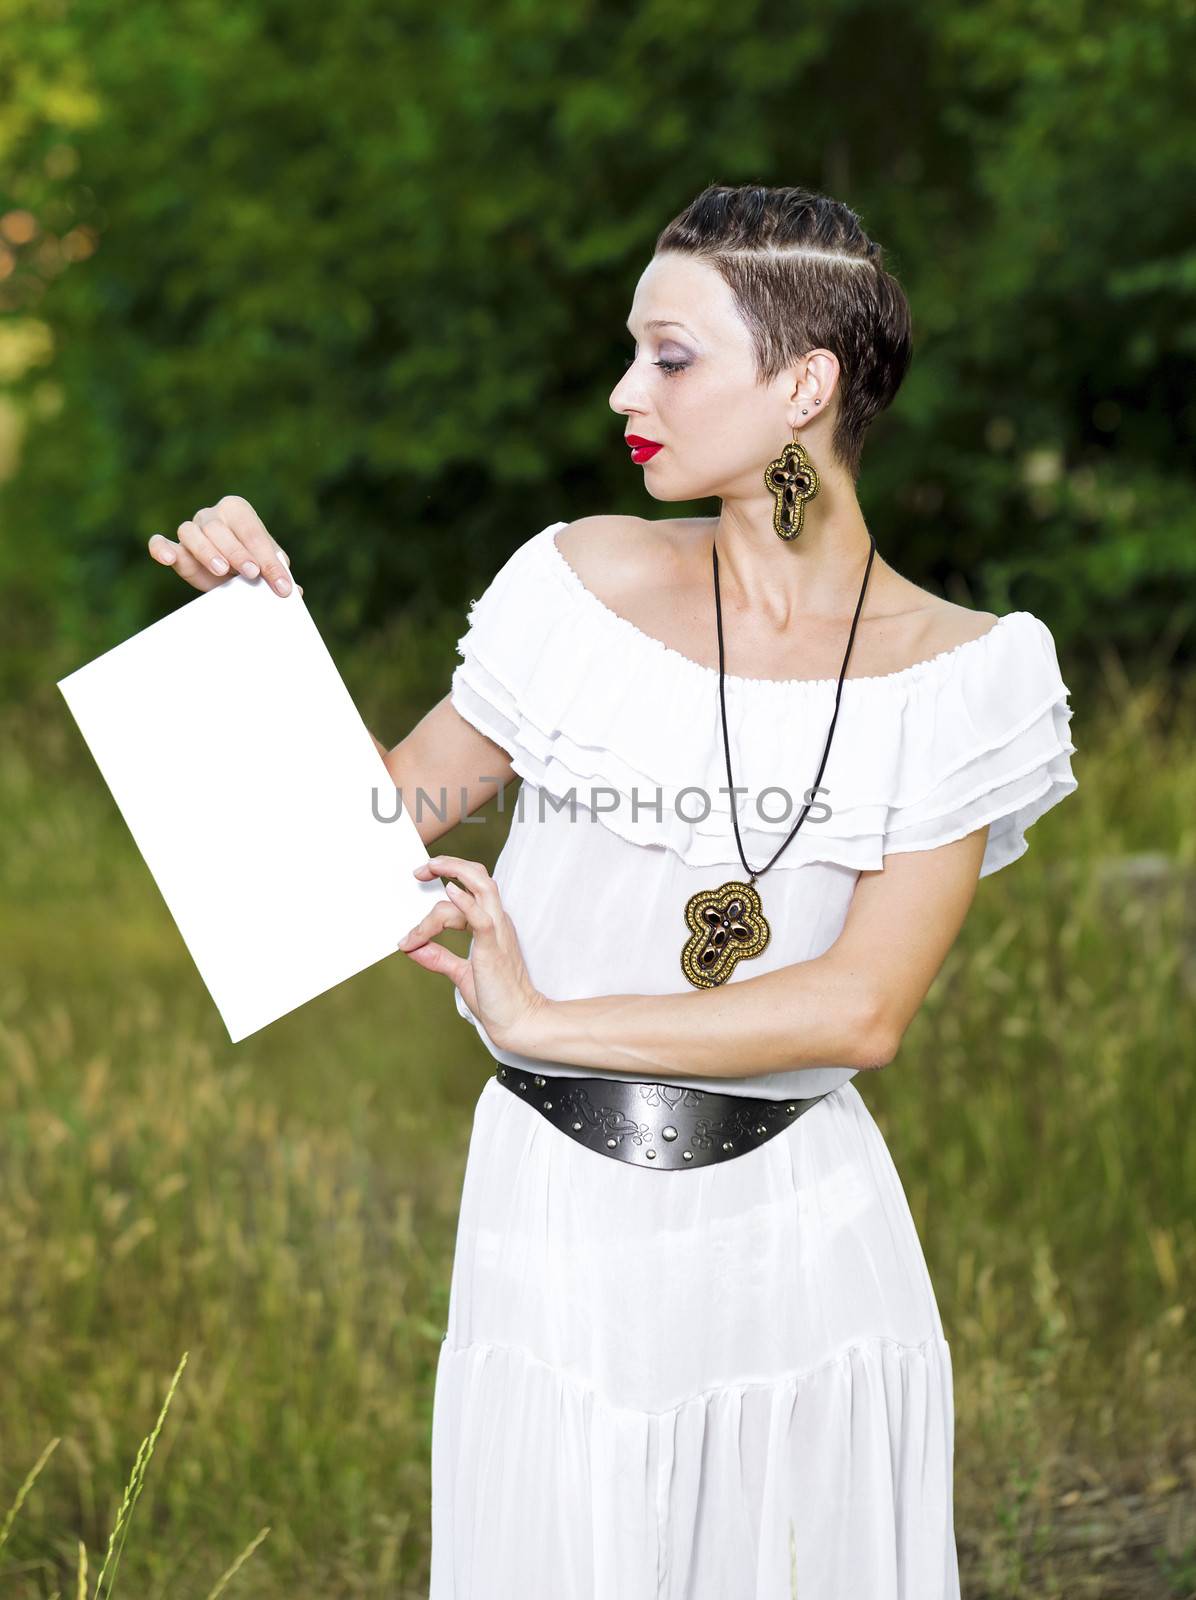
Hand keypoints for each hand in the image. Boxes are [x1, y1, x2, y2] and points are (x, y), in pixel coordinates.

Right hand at [147, 494, 301, 597]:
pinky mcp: (175, 549)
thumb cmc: (252, 564)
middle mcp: (212, 515)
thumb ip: (279, 574)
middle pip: (220, 529)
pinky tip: (169, 558)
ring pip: (191, 532)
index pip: (252, 530)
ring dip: (207, 551)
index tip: (281, 584)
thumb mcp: (268, 567)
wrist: (231, 574)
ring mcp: (191, 530)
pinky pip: (160, 542)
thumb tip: (297, 590)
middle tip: (252, 573)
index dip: (267, 557)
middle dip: (238, 552)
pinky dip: (161, 548)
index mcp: (238, 510)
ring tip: (223, 571)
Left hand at [398, 854, 548, 1053]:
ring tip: (429, 868)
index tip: (416, 901)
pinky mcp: (493, 948)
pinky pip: (481, 918)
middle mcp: (496, 921)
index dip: (440, 890)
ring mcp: (497, 932)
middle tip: (421, 869)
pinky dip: (464, 902)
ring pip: (482, 886)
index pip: (467, 892)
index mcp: (490, 925)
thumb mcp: (460, 973)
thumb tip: (413, 948)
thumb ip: (439, 958)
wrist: (516, 1020)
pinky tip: (449, 891)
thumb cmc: (496, 997)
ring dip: (455, 872)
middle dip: (449, 865)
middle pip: (478, 876)